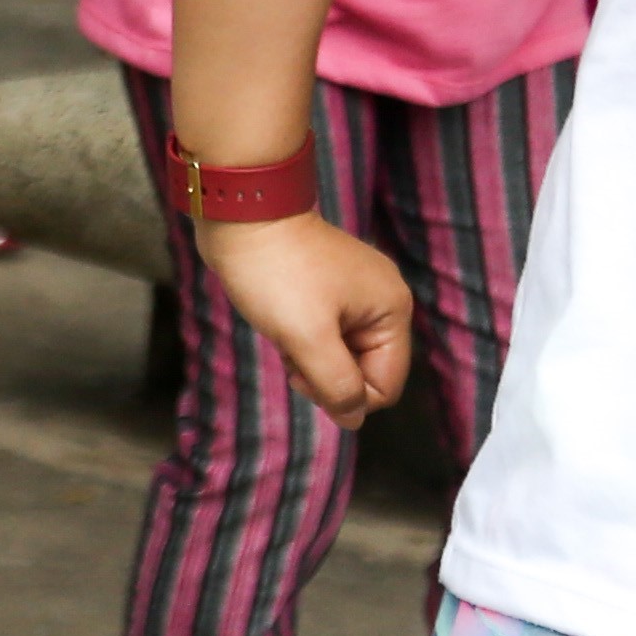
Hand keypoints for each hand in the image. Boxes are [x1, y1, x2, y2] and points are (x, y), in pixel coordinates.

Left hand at [189, 210, 412, 421]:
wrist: (243, 215)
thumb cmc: (276, 274)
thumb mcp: (308, 339)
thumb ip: (337, 386)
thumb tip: (353, 420)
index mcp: (392, 310)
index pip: (385, 386)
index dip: (343, 394)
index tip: (303, 373)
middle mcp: (383, 300)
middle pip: (365, 371)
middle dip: (325, 374)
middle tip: (292, 351)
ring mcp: (356, 292)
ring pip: (342, 355)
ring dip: (309, 356)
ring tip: (284, 330)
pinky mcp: (328, 287)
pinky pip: (325, 333)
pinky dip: (302, 337)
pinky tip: (281, 320)